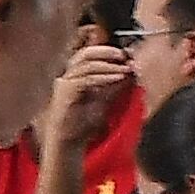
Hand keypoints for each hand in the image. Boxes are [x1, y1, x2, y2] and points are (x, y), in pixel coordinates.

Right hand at [45, 32, 127, 152]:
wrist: (68, 142)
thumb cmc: (83, 123)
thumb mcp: (105, 99)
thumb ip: (114, 84)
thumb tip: (130, 70)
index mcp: (75, 76)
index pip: (89, 55)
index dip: (107, 51)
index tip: (126, 55)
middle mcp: (67, 76)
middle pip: (85, 53)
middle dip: (106, 51)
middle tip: (124, 56)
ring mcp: (64, 83)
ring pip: (86, 64)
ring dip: (109, 65)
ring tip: (125, 68)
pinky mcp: (65, 92)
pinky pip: (85, 79)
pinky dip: (103, 77)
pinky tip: (118, 78)